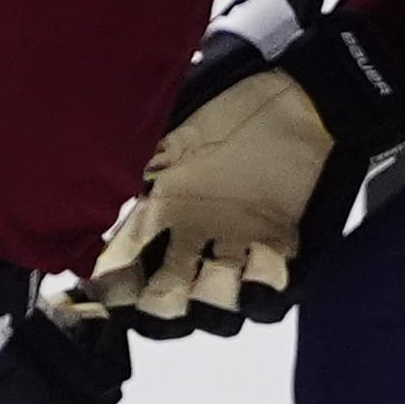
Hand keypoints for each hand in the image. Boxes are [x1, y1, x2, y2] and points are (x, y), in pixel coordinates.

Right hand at [83, 0, 404, 336]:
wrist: (306, 93)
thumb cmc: (236, 98)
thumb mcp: (171, 120)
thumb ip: (134, 158)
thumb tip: (98, 194)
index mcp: (158, 207)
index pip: (120, 265)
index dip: (110, 287)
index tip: (106, 290)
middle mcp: (192, 237)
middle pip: (159, 303)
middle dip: (156, 309)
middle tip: (166, 291)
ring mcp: (236, 249)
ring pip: (212, 311)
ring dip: (210, 305)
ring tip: (220, 274)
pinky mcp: (282, 253)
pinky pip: (266, 300)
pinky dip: (260, 295)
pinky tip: (260, 266)